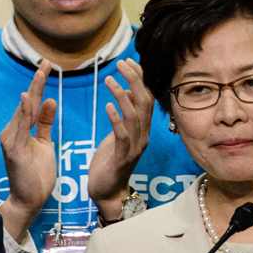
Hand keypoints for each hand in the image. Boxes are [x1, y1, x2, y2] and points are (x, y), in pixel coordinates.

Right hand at [0, 60, 57, 238]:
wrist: (29, 200)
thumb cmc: (36, 174)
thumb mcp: (44, 144)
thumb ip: (45, 124)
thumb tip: (50, 101)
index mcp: (21, 129)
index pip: (32, 103)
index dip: (40, 84)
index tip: (48, 67)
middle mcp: (12, 131)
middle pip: (27, 102)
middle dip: (37, 82)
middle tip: (47, 63)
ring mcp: (11, 140)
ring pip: (24, 111)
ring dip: (33, 91)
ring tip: (41, 73)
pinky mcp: (13, 150)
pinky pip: (20, 128)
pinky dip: (24, 113)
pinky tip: (28, 99)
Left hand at [88, 59, 154, 220]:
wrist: (107, 192)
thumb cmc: (110, 162)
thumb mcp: (118, 134)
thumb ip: (125, 116)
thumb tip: (128, 93)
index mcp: (142, 129)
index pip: (145, 97)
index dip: (139, 78)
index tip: (128, 61)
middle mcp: (143, 135)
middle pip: (144, 102)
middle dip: (134, 80)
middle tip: (121, 64)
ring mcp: (135, 147)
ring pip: (135, 116)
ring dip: (123, 96)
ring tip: (110, 80)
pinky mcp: (123, 158)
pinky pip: (122, 135)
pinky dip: (116, 119)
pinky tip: (107, 107)